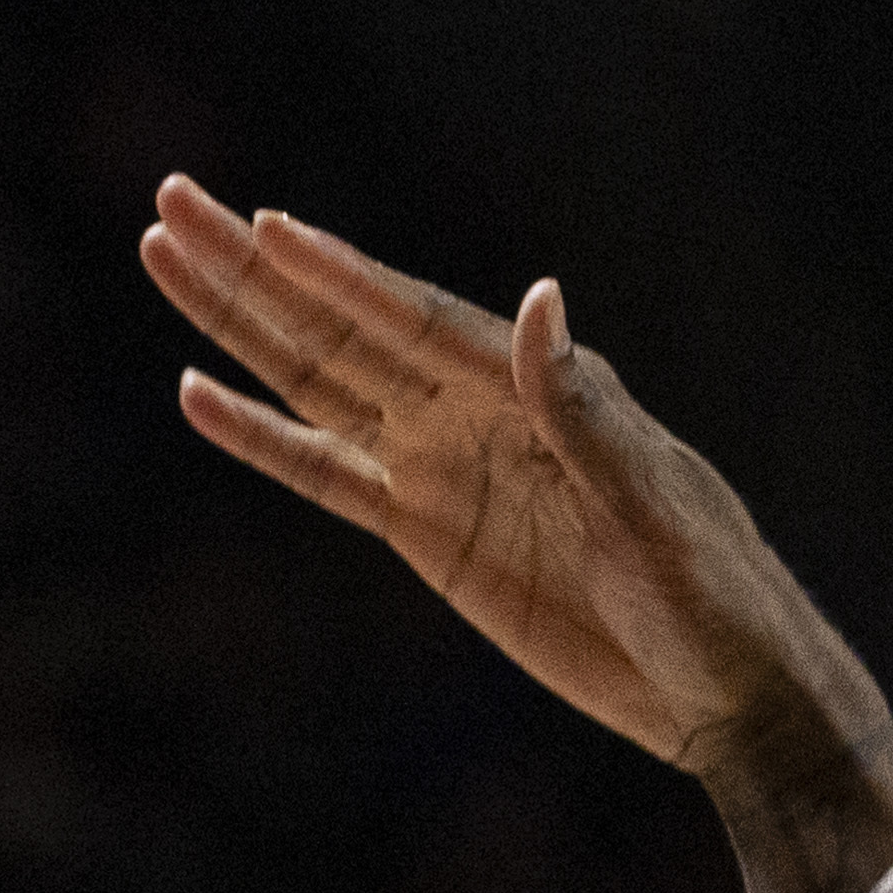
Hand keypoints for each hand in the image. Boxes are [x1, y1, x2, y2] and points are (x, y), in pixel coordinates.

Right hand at [141, 179, 892, 788]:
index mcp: (539, 387)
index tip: (260, 226)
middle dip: (254, 271)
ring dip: (242, 327)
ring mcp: (444, 468)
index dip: (336, 274)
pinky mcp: (426, 533)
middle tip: (172, 201)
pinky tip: (200, 395)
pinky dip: (262, 437)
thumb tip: (541, 301)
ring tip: (166, 260)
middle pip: (342, 326)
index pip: (414, 317)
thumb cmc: (714, 595)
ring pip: (319, 382)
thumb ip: (585, 414)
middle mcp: (477, 408)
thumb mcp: (654, 507)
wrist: (727, 691)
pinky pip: (325, 475)